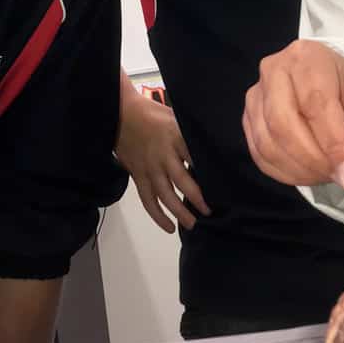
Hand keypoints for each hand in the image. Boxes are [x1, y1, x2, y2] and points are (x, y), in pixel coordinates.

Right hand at [116, 87, 208, 233]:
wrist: (121, 116)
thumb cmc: (155, 115)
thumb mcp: (177, 117)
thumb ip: (192, 134)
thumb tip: (216, 145)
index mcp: (176, 137)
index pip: (195, 157)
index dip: (208, 172)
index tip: (222, 186)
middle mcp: (163, 155)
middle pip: (182, 180)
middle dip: (197, 198)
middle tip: (209, 211)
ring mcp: (149, 168)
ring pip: (164, 195)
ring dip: (179, 212)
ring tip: (193, 224)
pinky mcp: (138, 177)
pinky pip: (147, 200)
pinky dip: (157, 216)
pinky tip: (169, 227)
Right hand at [243, 39, 343, 189]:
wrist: (339, 96)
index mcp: (310, 57)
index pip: (316, 102)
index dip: (334, 144)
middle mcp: (274, 69)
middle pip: (283, 123)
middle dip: (315, 160)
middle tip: (341, 177)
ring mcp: (256, 95)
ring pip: (269, 143)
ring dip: (302, 170)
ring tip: (329, 173)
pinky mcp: (249, 120)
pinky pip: (260, 155)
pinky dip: (287, 173)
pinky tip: (310, 171)